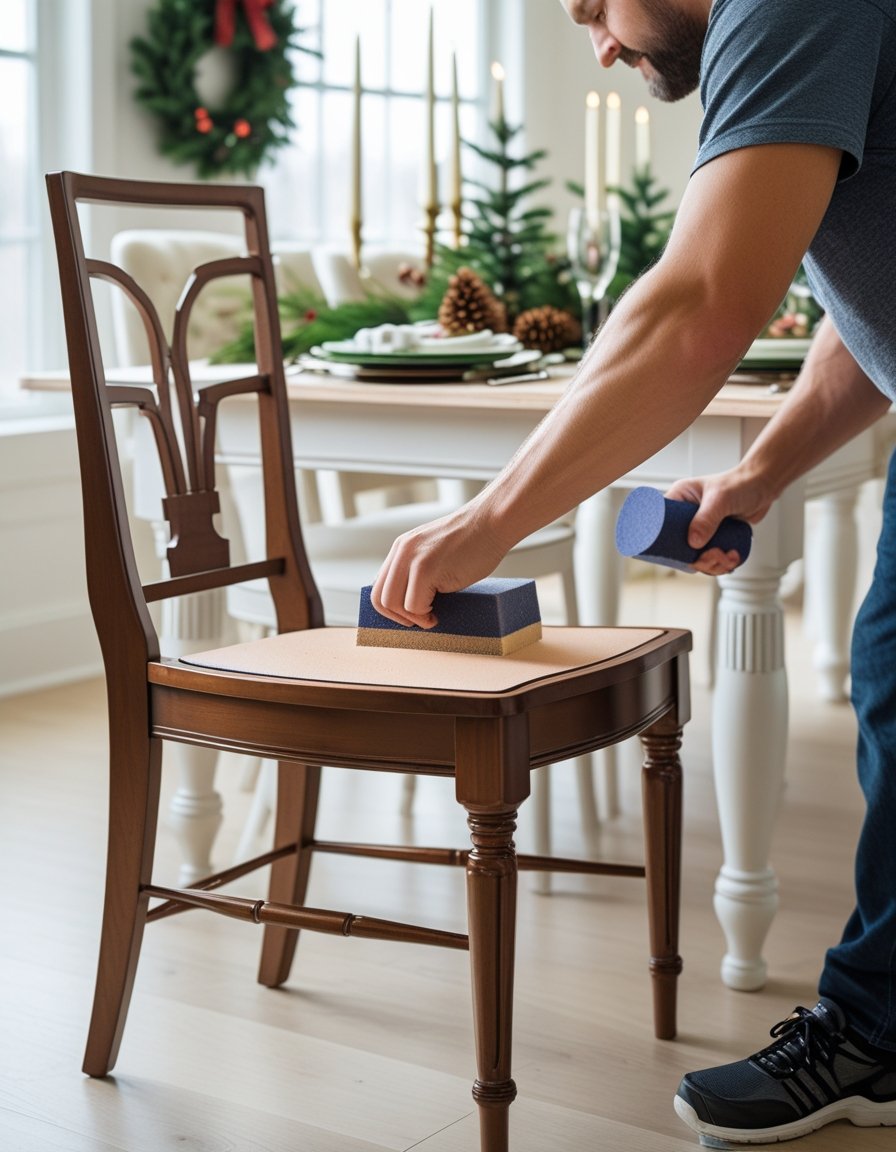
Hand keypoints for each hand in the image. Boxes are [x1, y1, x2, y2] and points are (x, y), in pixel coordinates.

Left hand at [371, 502, 510, 627]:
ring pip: (393, 604)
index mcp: (402, 548)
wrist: (492, 522)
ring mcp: (412, 559)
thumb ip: (418, 569)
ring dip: (413, 617)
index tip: (412, 614)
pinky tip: (440, 609)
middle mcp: (402, 552)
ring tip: (432, 615)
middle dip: (399, 618)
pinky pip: (414, 605)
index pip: (379, 586)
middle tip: (422, 619)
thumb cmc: (474, 541)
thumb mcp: (435, 552)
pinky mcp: (426, 569)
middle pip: (379, 599)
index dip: (392, 608)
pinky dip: (426, 615)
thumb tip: (412, 602)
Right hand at [665, 467, 775, 575]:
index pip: (660, 524)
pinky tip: (732, 556)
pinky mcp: (713, 537)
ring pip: (695, 556)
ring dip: (712, 564)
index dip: (667, 541)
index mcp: (679, 499)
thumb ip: (706, 520)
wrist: (763, 486)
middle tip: (714, 556)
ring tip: (728, 557)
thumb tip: (693, 543)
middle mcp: (686, 515)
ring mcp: (700, 528)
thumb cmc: (740, 483)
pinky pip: (710, 558)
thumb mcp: (720, 500)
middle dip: (697, 559)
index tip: (683, 552)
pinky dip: (721, 563)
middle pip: (678, 547)